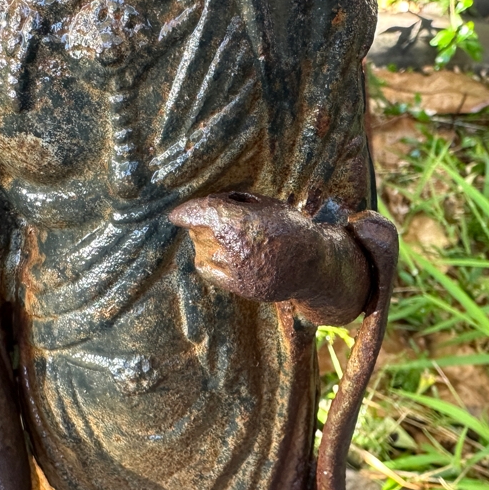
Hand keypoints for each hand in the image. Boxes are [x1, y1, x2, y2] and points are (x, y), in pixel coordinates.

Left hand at [169, 192, 370, 324]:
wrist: (313, 263)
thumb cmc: (289, 227)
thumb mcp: (265, 204)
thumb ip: (234, 202)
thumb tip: (207, 206)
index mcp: (237, 222)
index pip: (197, 213)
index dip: (184, 212)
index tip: (175, 214)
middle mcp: (231, 247)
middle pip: (198, 230)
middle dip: (205, 221)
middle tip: (226, 218)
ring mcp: (234, 270)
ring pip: (201, 249)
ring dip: (207, 240)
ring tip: (232, 236)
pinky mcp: (237, 287)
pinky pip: (207, 269)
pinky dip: (208, 259)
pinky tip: (224, 253)